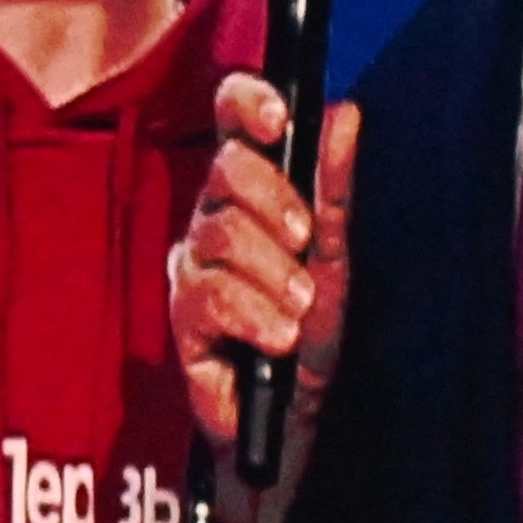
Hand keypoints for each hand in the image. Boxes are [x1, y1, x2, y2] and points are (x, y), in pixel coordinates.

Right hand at [173, 78, 361, 522]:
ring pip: (219, 233)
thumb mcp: (338, 258)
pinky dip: (253, 315)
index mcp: (249, 191)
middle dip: (275, 201)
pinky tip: (276, 339)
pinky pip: (209, 295)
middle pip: (224, 169)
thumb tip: (343, 113)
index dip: (246, 103)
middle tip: (307, 241)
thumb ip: (336, 190)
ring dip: (273, 273)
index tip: (279, 117)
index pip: (229, 121)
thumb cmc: (310, 336)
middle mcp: (211, 218)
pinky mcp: (179, 316)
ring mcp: (191, 266)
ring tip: (301, 310)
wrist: (293, 419)